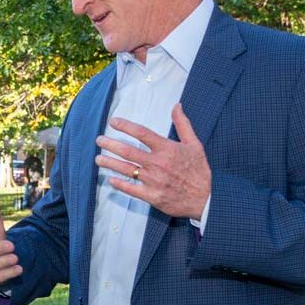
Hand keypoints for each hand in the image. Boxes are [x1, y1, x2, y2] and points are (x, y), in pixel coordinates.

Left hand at [95, 103, 210, 218]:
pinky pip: (131, 189)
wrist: (206, 198)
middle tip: (99, 140)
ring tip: (98, 159)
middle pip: (128, 151)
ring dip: (110, 163)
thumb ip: (183, 124)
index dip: (125, 126)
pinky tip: (110, 179)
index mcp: (166, 149)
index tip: (113, 122)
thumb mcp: (194, 144)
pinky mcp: (152, 196)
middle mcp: (157, 163)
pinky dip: (120, 184)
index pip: (141, 133)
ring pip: (126, 169)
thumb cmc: (199, 170)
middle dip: (110, 144)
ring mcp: (153, 180)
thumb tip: (177, 106)